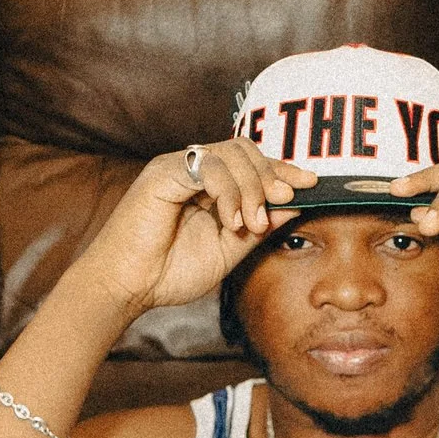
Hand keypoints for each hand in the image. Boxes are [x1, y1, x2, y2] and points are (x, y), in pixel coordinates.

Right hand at [76, 139, 310, 323]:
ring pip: (230, 154)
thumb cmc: (168, 272)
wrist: (127, 287)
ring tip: (251, 223)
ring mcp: (176, 168)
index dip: (282, 169)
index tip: (311, 184)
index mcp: (208, 185)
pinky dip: (227, 192)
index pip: (251, 162)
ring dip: (251, 187)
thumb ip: (259, 227)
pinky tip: (231, 220)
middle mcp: (193, 170)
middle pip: (245, 149)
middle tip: (283, 201)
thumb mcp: (229, 250)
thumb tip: (294, 205)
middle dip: (272, 174)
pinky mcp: (162, 174)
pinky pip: (207, 167)